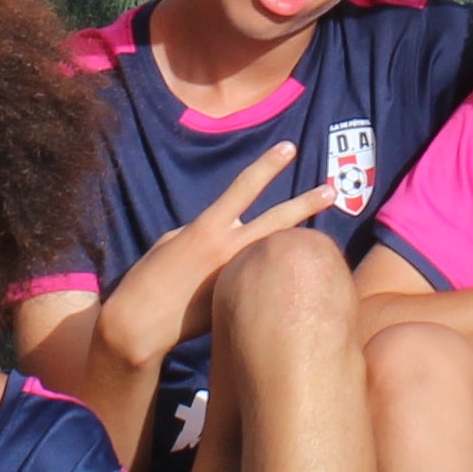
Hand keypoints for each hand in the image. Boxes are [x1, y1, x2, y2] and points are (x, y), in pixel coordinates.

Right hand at [119, 141, 340, 330]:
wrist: (140, 323)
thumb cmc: (149, 278)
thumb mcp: (173, 241)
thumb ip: (205, 230)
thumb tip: (229, 231)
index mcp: (207, 227)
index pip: (244, 187)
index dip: (268, 164)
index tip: (288, 147)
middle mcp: (229, 249)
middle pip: (278, 221)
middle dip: (306, 203)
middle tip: (331, 190)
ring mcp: (237, 277)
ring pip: (278, 251)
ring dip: (302, 238)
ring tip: (326, 230)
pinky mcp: (239, 301)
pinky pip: (265, 280)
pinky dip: (279, 273)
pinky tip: (296, 275)